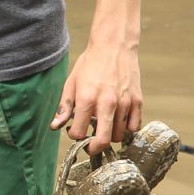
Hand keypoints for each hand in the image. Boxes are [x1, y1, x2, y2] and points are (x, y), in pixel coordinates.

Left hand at [52, 42, 142, 156]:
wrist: (113, 46)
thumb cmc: (90, 64)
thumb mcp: (71, 83)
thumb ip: (64, 107)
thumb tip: (55, 126)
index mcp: (87, 99)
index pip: (79, 133)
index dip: (75, 136)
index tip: (75, 130)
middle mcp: (107, 103)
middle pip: (103, 141)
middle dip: (94, 148)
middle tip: (90, 145)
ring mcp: (125, 103)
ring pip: (120, 136)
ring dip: (110, 135)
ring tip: (104, 124)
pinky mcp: (138, 101)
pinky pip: (134, 127)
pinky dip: (127, 128)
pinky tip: (119, 120)